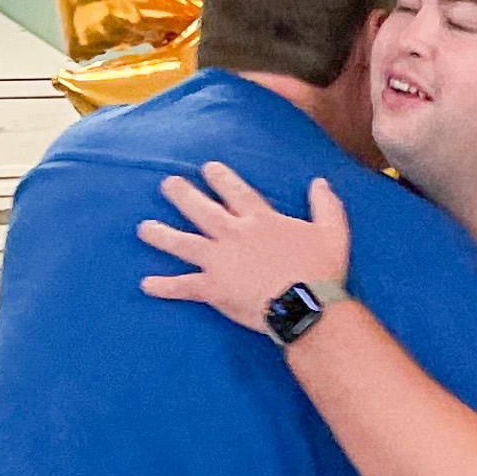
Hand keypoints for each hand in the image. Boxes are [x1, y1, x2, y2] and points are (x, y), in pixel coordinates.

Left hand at [136, 162, 351, 334]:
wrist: (306, 307)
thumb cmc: (321, 271)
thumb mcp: (333, 232)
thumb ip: (326, 205)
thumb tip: (320, 182)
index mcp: (259, 219)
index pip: (234, 190)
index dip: (219, 177)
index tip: (207, 168)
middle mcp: (233, 234)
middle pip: (200, 208)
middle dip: (181, 194)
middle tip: (167, 184)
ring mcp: (219, 261)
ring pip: (183, 243)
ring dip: (161, 235)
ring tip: (143, 228)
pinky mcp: (213, 288)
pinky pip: (183, 286)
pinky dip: (163, 287)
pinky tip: (146, 285)